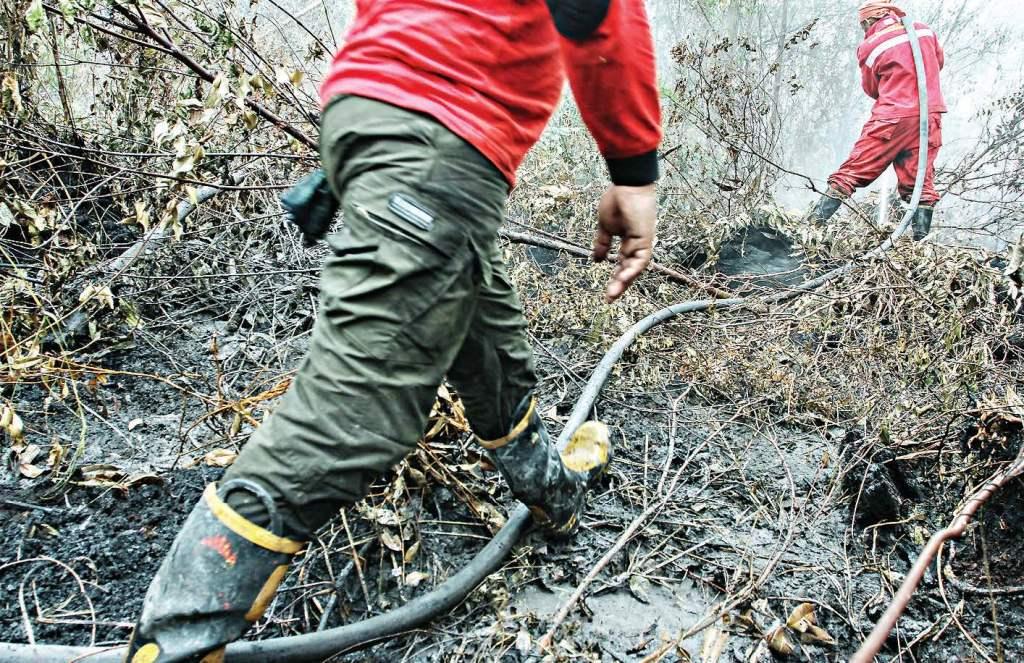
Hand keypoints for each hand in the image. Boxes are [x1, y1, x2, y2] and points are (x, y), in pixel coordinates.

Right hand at [592, 184, 656, 302]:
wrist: (627, 184)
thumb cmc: (617, 200)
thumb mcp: (605, 227)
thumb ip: (602, 244)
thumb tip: (595, 260)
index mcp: (627, 241)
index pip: (622, 264)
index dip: (615, 278)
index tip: (606, 291)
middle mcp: (636, 244)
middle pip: (629, 270)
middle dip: (619, 285)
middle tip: (609, 299)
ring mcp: (642, 242)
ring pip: (635, 268)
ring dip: (624, 282)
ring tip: (612, 294)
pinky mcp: (645, 238)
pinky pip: (640, 259)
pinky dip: (632, 270)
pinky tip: (622, 279)